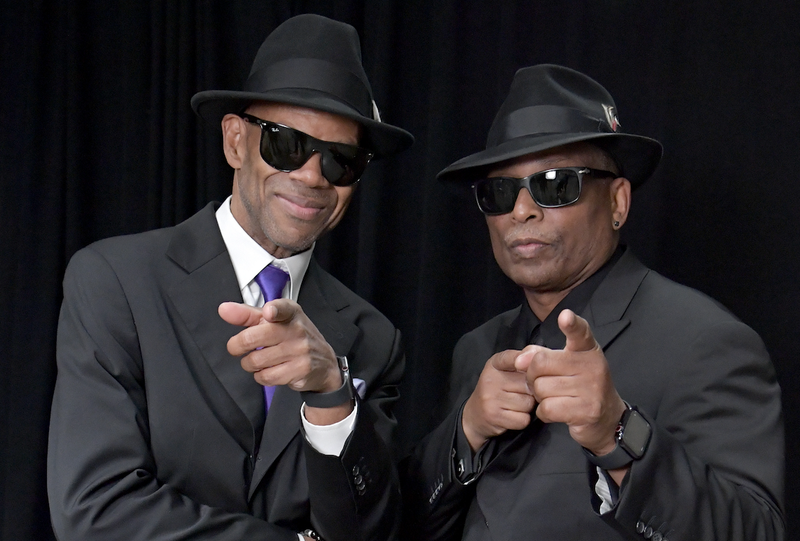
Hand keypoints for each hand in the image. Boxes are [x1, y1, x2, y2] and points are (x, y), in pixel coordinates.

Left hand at [218, 300, 341, 393]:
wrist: (324, 363)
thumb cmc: (294, 338)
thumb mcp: (275, 321)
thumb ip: (247, 314)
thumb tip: (224, 309)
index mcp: (290, 312)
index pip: (283, 308)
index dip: (274, 310)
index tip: (269, 313)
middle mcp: (297, 330)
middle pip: (253, 338)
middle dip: (236, 346)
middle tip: (237, 348)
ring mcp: (300, 351)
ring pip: (256, 361)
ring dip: (249, 364)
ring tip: (256, 360)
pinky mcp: (300, 371)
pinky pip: (266, 377)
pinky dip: (260, 376)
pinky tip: (268, 370)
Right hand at [461, 349, 536, 451]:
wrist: (475, 415)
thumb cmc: (498, 389)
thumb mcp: (507, 369)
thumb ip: (526, 359)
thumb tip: (540, 356)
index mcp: (495, 363)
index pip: (513, 357)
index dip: (527, 361)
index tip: (531, 366)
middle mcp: (490, 379)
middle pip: (529, 385)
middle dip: (531, 392)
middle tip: (520, 393)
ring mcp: (490, 398)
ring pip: (528, 403)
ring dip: (527, 408)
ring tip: (515, 405)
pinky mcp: (494, 416)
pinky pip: (523, 419)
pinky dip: (522, 420)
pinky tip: (512, 416)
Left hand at [515, 309, 625, 456]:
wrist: (607, 418)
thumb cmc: (580, 385)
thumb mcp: (565, 364)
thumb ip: (541, 355)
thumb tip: (520, 360)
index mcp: (587, 349)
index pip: (580, 332)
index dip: (572, 324)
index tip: (565, 316)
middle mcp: (592, 366)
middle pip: (540, 364)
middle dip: (533, 376)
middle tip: (544, 382)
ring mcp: (591, 389)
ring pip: (541, 388)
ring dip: (540, 396)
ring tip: (556, 398)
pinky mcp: (586, 411)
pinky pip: (546, 408)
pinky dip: (544, 412)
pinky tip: (557, 411)